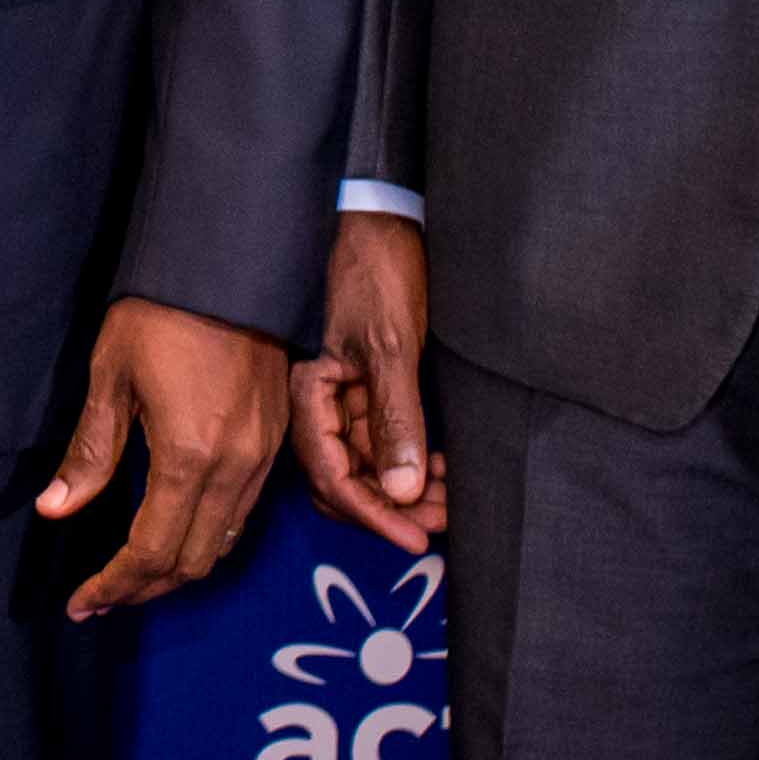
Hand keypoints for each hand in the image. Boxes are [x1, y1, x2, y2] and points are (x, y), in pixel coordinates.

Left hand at [35, 297, 287, 620]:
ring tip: (133, 578)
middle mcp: (236, 468)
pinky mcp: (276, 442)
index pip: (151, 549)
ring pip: (223, 543)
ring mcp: (263, 457)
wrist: (229, 265)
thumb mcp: (111, 378)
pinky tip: (176, 535)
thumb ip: (90, 453)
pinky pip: (243, 513)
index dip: (114, 584)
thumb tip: (55, 509)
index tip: (82, 603)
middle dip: (144, 588)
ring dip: (178, 570)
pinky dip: (207, 539)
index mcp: (190, 456)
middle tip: (102, 599)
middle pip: (192, 560)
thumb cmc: (161, 313)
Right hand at [291, 213, 445, 555]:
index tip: (416, 538)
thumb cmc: (376, 274)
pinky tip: (440, 467)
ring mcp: (343, 399)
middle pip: (344, 481)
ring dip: (404, 490)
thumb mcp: (391, 348)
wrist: (382, 220)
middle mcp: (320, 404)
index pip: (333, 475)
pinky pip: (380, 444)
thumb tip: (400, 491)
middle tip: (441, 522)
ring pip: (366, 468)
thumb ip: (394, 421)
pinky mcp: (366, 389)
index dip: (373, 514)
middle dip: (390, 509)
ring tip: (448, 499)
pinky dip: (409, 464)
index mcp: (309, 394)